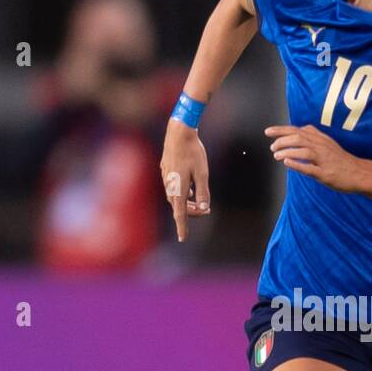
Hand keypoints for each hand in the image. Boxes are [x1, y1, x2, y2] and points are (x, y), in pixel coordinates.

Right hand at [160, 119, 210, 241]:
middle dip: (191, 212)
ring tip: (198, 200)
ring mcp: (165, 177)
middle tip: (206, 210)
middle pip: (178, 207)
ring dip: (186, 202)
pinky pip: (172, 187)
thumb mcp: (202, 173)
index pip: (180, 214)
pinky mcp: (165, 169)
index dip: (182, 227)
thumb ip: (203, 192)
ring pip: (174, 197)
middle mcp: (169, 185)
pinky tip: (189, 187)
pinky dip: (181, 192)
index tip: (182, 239)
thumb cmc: (192, 151)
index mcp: (178, 189)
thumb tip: (204, 207)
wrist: (178, 132)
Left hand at [265, 123, 363, 192]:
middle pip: (298, 138)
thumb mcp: (328, 143)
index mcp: (320, 139)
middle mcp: (321, 147)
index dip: (281, 130)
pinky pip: (310, 167)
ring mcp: (324, 160)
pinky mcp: (325, 173)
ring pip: (303, 151)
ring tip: (276, 155)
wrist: (359, 173)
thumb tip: (301, 129)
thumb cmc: (341, 160)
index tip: (268, 132)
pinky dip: (297, 164)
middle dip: (281, 141)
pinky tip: (287, 163)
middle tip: (272, 147)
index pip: (297, 130)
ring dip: (287, 152)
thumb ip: (315, 136)